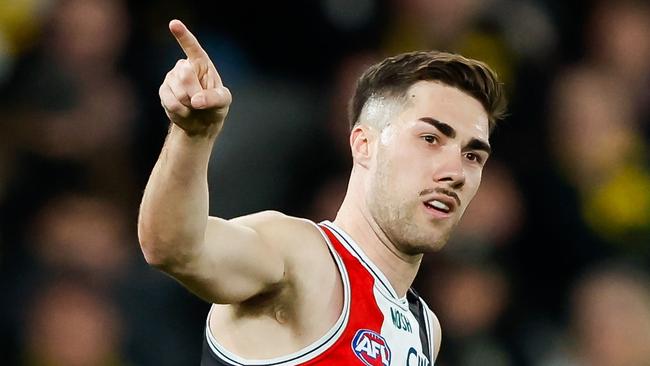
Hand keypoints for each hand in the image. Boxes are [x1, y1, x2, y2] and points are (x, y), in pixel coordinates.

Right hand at [160, 20, 231, 137]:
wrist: (201, 123)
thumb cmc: (215, 107)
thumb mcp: (223, 102)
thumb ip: (214, 98)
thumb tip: (196, 101)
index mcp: (201, 62)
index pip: (192, 47)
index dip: (183, 35)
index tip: (174, 24)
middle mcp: (184, 66)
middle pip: (185, 75)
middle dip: (195, 92)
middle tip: (201, 101)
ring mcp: (172, 78)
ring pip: (178, 91)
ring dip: (189, 104)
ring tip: (193, 106)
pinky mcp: (163, 91)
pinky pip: (170, 102)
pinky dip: (181, 111)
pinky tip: (185, 111)